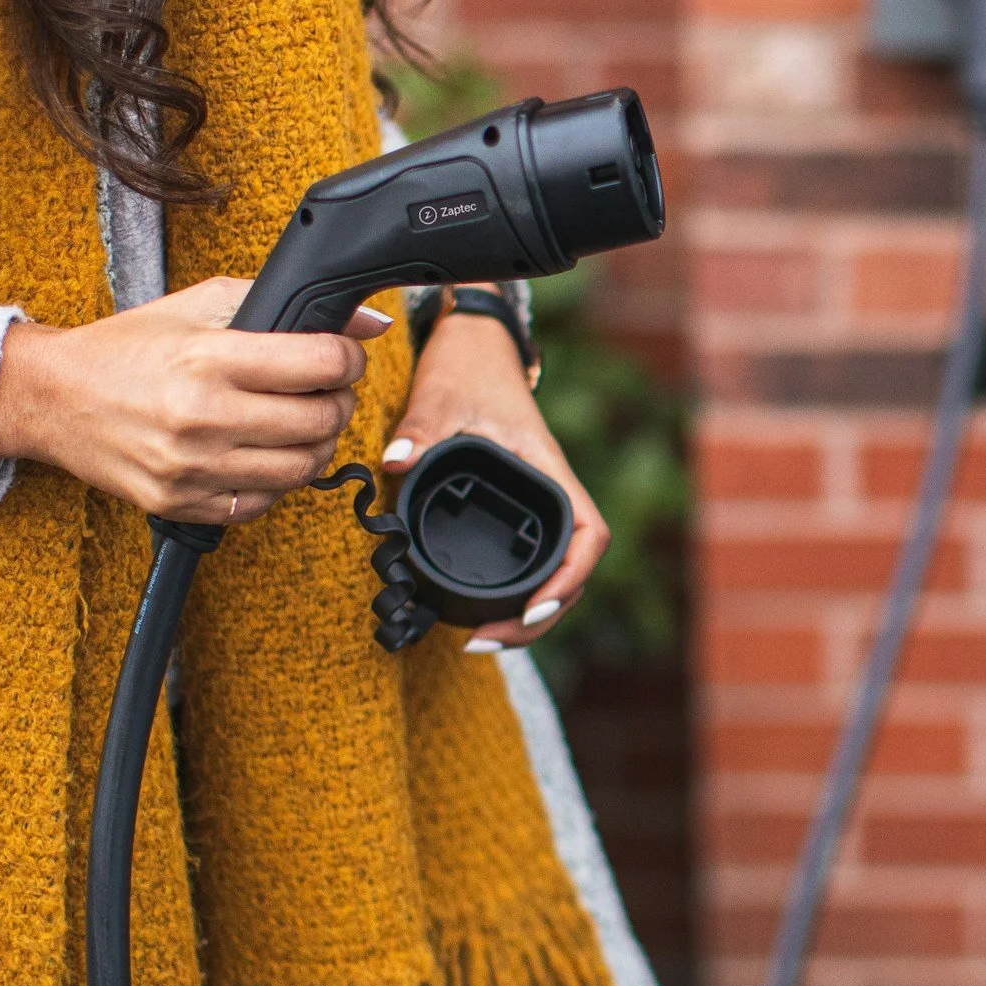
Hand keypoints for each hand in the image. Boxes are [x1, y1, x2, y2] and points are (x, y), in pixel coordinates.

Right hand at [0, 276, 388, 523]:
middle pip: (320, 422)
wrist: (53, 397)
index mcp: (208, 359)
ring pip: (301, 470)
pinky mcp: (180, 503)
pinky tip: (265, 454)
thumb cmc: (129, 347)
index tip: (344, 357)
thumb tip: (367, 322)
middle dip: (339, 403)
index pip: (320, 365)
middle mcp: (201, 417)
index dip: (348, 359)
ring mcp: (191, 468)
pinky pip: (261, 504)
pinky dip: (277, 480)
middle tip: (329, 392)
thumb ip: (281, 304)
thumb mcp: (200, 306)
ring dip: (317, 445)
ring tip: (302, 423)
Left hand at [383, 295, 605, 648]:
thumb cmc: (468, 368)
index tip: (532, 607)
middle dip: (539, 616)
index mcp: (548, 471)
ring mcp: (536, 504)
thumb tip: (397, 461)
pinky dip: (515, 594)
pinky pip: (531, 560)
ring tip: (482, 638)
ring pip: (555, 573)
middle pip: (573, 572)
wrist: (475, 346)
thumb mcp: (441, 396)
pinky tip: (483, 612)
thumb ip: (420, 429)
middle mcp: (550, 493)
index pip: (587, 535)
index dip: (569, 578)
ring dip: (529, 614)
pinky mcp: (516, 508)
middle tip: (486, 639)